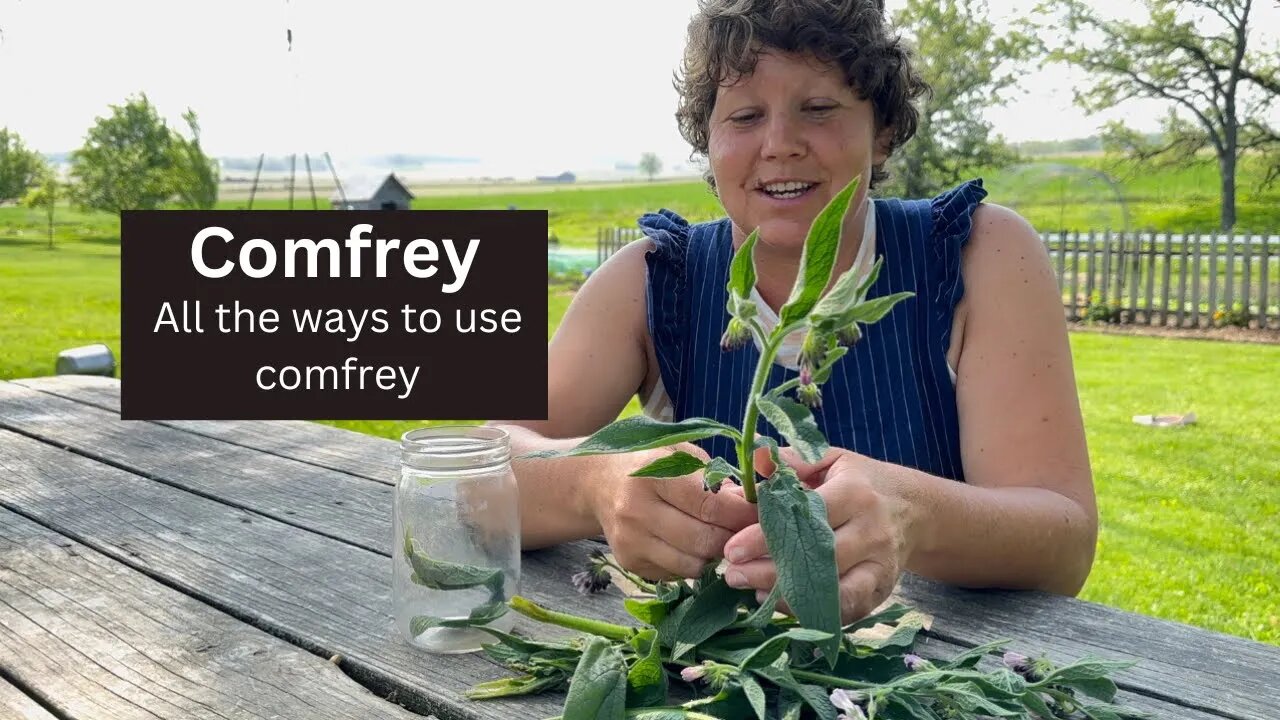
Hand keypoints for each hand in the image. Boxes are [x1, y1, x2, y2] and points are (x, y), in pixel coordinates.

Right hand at [588, 443, 758, 580]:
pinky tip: (692, 545)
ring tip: (718, 536)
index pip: (709, 505)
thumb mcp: (682, 455)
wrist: (600, 483)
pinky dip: (692, 563)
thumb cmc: (652, 463)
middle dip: (733, 539)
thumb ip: (717, 479)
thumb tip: (751, 507)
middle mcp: (637, 510)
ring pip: (692, 565)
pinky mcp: (630, 563)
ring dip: (714, 555)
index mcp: (653, 474)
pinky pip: (676, 574)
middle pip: (703, 541)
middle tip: (746, 532)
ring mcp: (630, 541)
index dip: (741, 514)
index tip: (762, 514)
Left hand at [722, 446, 918, 623]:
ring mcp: (879, 565)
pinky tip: (780, 603)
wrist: (914, 510)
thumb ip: (794, 461)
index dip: (767, 536)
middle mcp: (871, 532)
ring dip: (788, 597)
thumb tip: (757, 463)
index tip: (733, 549)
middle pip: (818, 559)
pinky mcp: (881, 591)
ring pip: (833, 591)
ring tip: (750, 590)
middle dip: (771, 571)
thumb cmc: (861, 482)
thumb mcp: (832, 459)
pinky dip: (812, 612)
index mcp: (855, 494)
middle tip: (732, 574)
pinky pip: (846, 610)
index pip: (807, 518)